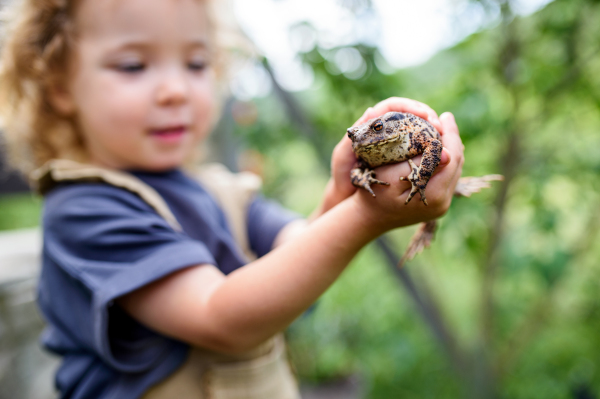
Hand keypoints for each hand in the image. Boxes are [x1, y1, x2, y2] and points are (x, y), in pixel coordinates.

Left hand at [324, 98, 444, 213]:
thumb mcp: (343, 156)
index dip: (412, 107)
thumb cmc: (343, 176)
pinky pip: (422, 149)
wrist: (347, 196)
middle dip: (429, 118)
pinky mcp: (406, 158)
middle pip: (413, 114)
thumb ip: (352, 138)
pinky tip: (442, 155)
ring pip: (421, 131)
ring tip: (446, 140)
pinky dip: (433, 150)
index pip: (395, 106)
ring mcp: (398, 144)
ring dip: (435, 134)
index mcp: (371, 124)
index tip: (426, 115)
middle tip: (441, 128)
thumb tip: (371, 111)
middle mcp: (387, 130)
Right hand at [350, 111, 463, 233]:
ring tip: (443, 131)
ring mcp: (442, 205)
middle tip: (446, 119)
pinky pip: (448, 177)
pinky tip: (437, 150)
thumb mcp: (391, 173)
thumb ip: (418, 162)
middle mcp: (443, 202)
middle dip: (452, 139)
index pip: (452, 157)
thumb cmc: (375, 191)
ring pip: (455, 170)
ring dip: (450, 150)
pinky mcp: (439, 205)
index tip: (446, 116)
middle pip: (458, 163)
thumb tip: (447, 152)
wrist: (369, 217)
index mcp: (433, 194)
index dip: (451, 134)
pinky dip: (445, 162)